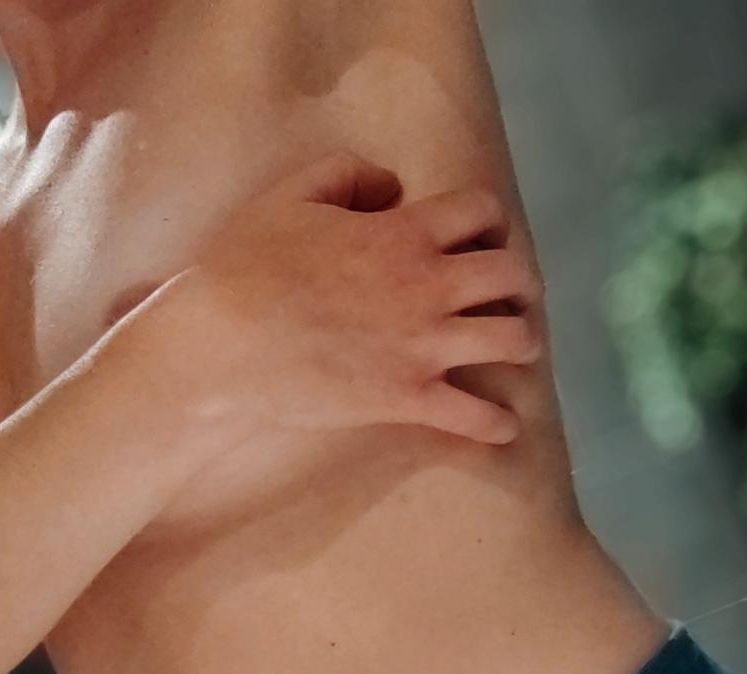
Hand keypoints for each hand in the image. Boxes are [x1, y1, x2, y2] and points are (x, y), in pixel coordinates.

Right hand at [176, 150, 543, 445]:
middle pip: (512, 274)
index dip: (488, 220)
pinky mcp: (409, 399)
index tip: (481, 236)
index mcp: (405, 233)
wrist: (224, 342)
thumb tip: (391, 186)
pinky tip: (505, 427)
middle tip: (509, 293)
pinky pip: (476, 416)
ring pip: (513, 340)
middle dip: (518, 281)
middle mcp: (430, 287)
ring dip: (522, 341)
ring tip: (514, 348)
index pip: (482, 211)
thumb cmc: (248, 265)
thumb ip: (350, 175)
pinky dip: (498, 424)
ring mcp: (424, 347)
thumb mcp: (292, 193)